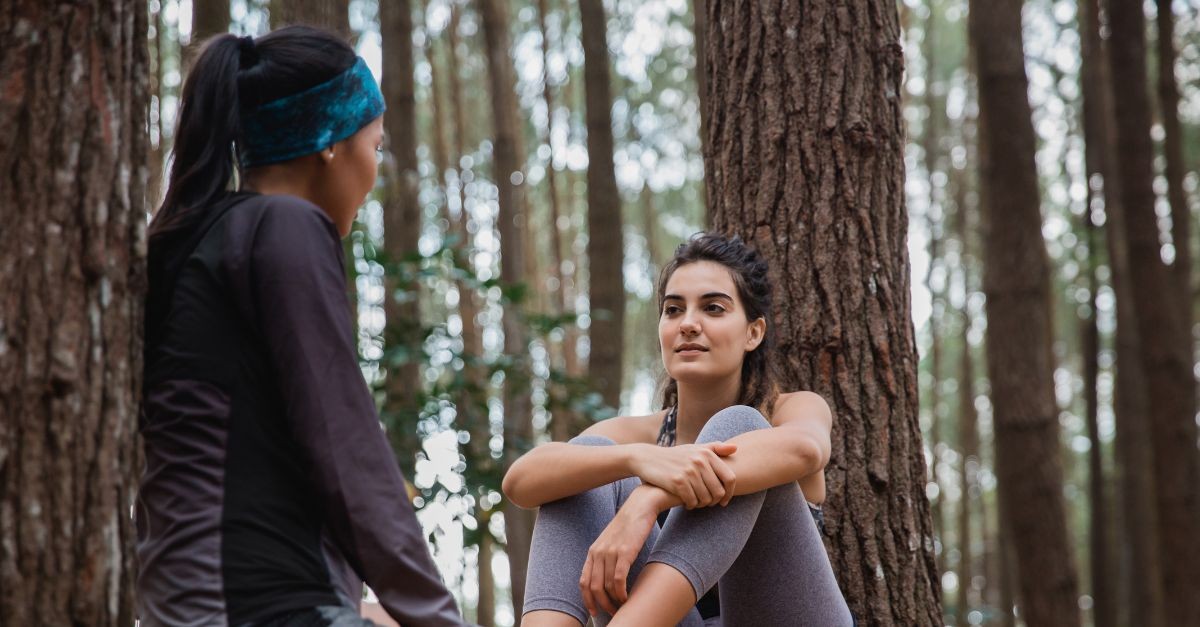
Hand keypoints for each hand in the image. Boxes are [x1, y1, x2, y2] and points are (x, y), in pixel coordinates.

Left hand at [579, 489, 659, 616]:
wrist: (640, 507)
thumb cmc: (628, 526)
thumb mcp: (611, 542)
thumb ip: (605, 558)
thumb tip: (607, 580)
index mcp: (593, 552)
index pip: (584, 582)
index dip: (587, 600)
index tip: (594, 612)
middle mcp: (598, 553)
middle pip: (594, 588)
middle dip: (602, 604)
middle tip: (612, 612)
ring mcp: (610, 552)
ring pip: (607, 586)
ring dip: (614, 600)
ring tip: (622, 606)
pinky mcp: (625, 552)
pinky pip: (619, 579)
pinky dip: (622, 592)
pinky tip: (627, 597)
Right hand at [630, 441, 737, 508]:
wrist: (647, 458)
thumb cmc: (675, 455)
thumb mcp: (694, 448)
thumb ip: (715, 448)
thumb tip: (736, 448)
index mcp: (707, 453)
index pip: (730, 478)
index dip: (730, 493)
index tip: (724, 500)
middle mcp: (700, 461)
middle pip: (718, 492)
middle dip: (714, 501)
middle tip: (707, 503)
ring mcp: (688, 471)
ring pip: (706, 499)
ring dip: (702, 504)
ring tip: (696, 502)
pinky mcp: (677, 482)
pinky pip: (692, 501)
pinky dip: (690, 505)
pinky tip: (686, 503)